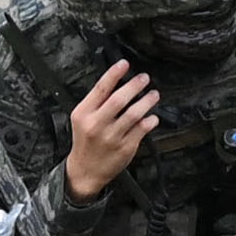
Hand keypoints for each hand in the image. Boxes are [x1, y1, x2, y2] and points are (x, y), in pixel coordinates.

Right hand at [64, 63, 161, 199]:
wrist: (85, 170)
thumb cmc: (86, 141)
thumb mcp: (81, 119)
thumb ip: (96, 102)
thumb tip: (117, 81)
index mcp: (83, 114)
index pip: (100, 89)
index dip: (114, 74)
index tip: (124, 64)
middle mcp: (96, 125)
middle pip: (118, 100)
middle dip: (134, 86)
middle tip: (144, 78)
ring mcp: (111, 137)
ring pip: (133, 114)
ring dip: (147, 102)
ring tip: (153, 95)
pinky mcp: (125, 148)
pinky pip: (141, 130)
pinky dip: (150, 121)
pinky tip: (152, 116)